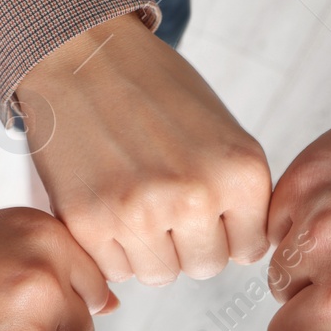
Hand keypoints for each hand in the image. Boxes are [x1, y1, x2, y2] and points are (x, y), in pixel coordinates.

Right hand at [17, 13, 271, 284]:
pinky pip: (115, 270)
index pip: (248, 249)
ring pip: (160, 275)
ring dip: (149, 250)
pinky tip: (106, 203)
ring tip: (134, 201)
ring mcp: (141, 213)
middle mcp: (196, 196)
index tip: (204, 205)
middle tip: (164, 201)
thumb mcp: (223, 133)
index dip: (224, 230)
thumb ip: (240, 192)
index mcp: (240, 172)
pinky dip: (110, 247)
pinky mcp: (90, 223)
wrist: (83, 55)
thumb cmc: (155, 91)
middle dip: (188, 243)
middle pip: (205, 267)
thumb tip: (245, 253)